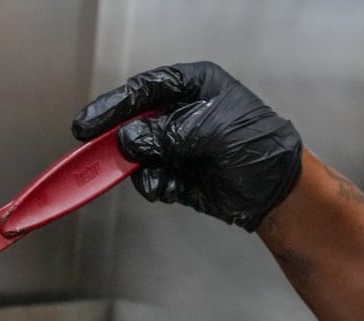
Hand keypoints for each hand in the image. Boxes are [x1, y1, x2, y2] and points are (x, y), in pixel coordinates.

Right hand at [73, 61, 302, 230]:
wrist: (276, 189)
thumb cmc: (256, 144)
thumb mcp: (210, 130)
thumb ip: (165, 134)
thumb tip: (129, 141)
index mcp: (193, 87)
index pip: (143, 90)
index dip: (112, 106)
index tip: (86, 124)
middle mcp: (182, 114)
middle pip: (135, 123)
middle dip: (120, 141)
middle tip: (96, 154)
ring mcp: (179, 146)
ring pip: (139, 155)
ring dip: (142, 169)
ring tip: (161, 176)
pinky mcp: (179, 174)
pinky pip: (152, 179)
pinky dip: (157, 185)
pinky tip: (173, 187)